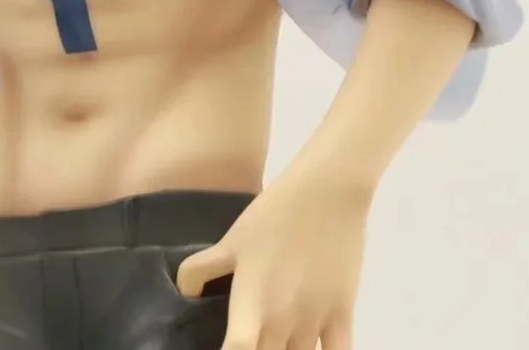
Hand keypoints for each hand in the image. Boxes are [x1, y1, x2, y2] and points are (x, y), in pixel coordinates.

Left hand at [176, 165, 370, 348]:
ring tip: (277, 342)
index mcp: (250, 306)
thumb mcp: (228, 242)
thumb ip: (201, 271)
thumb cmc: (272, 216)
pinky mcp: (343, 315)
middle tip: (251, 341)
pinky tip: (313, 349)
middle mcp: (281, 322)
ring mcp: (314, 322)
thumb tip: (185, 296)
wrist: (326, 194)